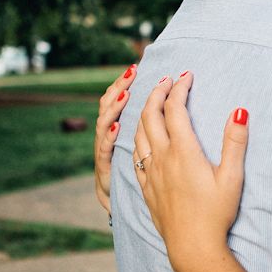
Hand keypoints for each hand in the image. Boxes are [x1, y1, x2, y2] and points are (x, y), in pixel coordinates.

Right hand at [94, 64, 136, 214]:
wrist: (116, 204)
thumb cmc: (137, 175)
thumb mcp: (143, 146)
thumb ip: (150, 124)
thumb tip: (167, 101)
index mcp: (123, 130)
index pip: (121, 100)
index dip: (125, 83)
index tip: (136, 67)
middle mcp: (110, 136)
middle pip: (109, 106)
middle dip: (119, 87)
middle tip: (131, 71)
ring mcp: (105, 152)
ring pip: (104, 124)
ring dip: (112, 108)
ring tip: (125, 94)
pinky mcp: (104, 170)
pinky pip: (104, 152)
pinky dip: (108, 139)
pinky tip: (116, 128)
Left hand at [132, 72, 248, 271]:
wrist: (192, 246)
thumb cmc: (216, 214)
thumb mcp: (232, 177)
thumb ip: (235, 142)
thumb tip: (240, 111)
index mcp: (183, 151)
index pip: (175, 108)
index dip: (179, 88)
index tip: (187, 75)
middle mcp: (162, 158)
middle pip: (150, 114)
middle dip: (157, 92)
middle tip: (167, 81)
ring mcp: (151, 173)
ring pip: (138, 133)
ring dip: (144, 112)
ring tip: (153, 102)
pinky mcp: (147, 187)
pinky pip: (135, 155)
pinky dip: (137, 137)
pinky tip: (143, 138)